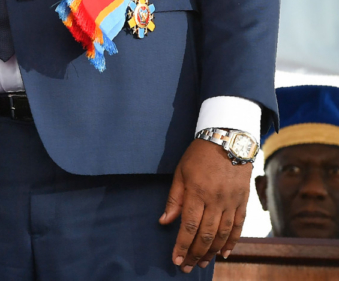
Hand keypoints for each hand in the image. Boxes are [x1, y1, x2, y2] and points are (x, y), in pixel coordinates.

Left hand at [160, 137, 251, 270]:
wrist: (229, 140)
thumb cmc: (199, 155)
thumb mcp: (180, 172)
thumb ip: (174, 199)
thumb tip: (164, 221)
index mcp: (197, 192)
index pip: (188, 226)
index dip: (182, 245)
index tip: (176, 259)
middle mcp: (216, 200)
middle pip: (206, 234)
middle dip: (195, 253)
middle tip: (187, 267)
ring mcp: (231, 202)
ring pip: (222, 234)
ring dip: (211, 252)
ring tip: (201, 263)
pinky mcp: (243, 202)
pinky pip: (238, 227)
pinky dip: (231, 242)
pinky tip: (223, 253)